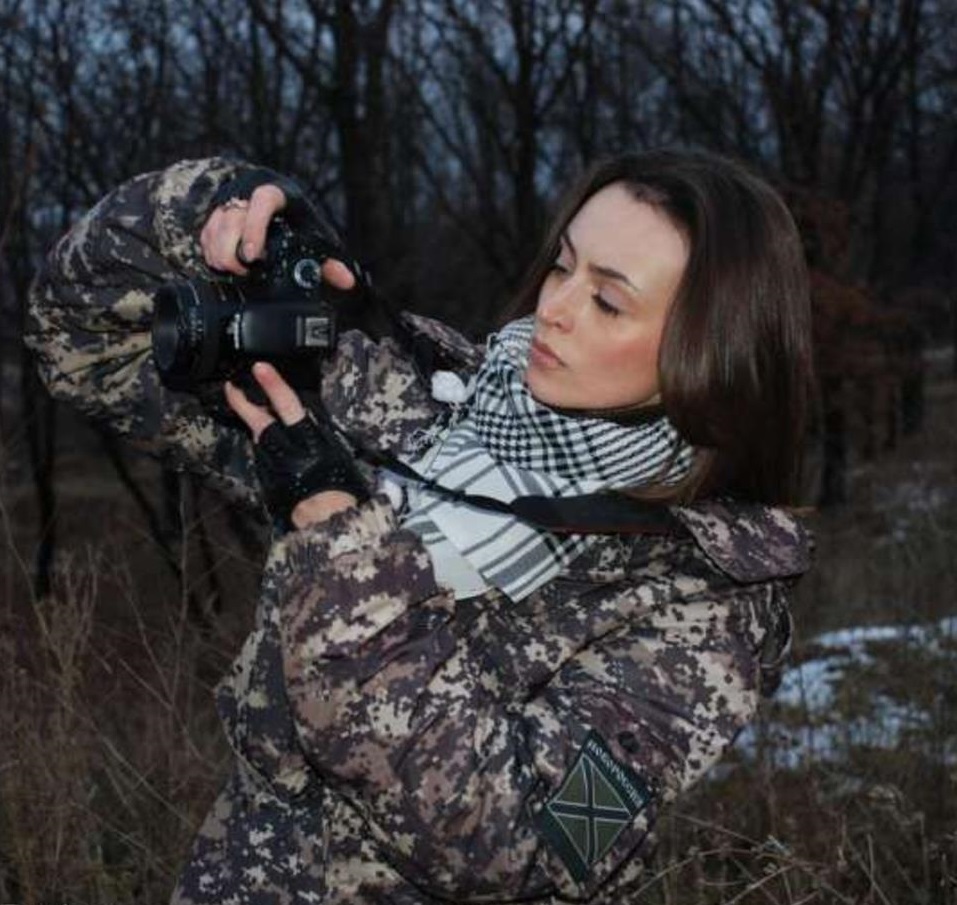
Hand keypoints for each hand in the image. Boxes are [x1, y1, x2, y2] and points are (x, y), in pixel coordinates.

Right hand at [200, 184, 358, 291]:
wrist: (273, 196)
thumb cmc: (297, 218)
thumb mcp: (314, 235)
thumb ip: (330, 260)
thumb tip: (347, 281)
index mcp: (280, 193)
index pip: (264, 200)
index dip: (255, 227)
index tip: (253, 255)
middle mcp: (252, 192)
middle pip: (233, 217)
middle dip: (232, 249)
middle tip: (243, 271)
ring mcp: (232, 200)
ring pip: (216, 224)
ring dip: (220, 252)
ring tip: (233, 271)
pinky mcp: (217, 212)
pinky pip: (207, 231)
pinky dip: (211, 250)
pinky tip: (221, 265)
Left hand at [225, 362, 366, 528]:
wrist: (327, 521)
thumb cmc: (341, 488)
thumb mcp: (338, 455)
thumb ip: (320, 437)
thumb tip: (312, 424)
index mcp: (307, 439)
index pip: (287, 405)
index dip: (273, 385)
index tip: (260, 368)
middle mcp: (285, 449)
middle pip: (259, 421)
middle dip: (242, 403)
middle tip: (230, 387)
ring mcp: (272, 466)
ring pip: (259, 439)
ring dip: (254, 424)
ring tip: (248, 410)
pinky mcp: (267, 480)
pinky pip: (264, 459)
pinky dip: (265, 449)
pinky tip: (267, 445)